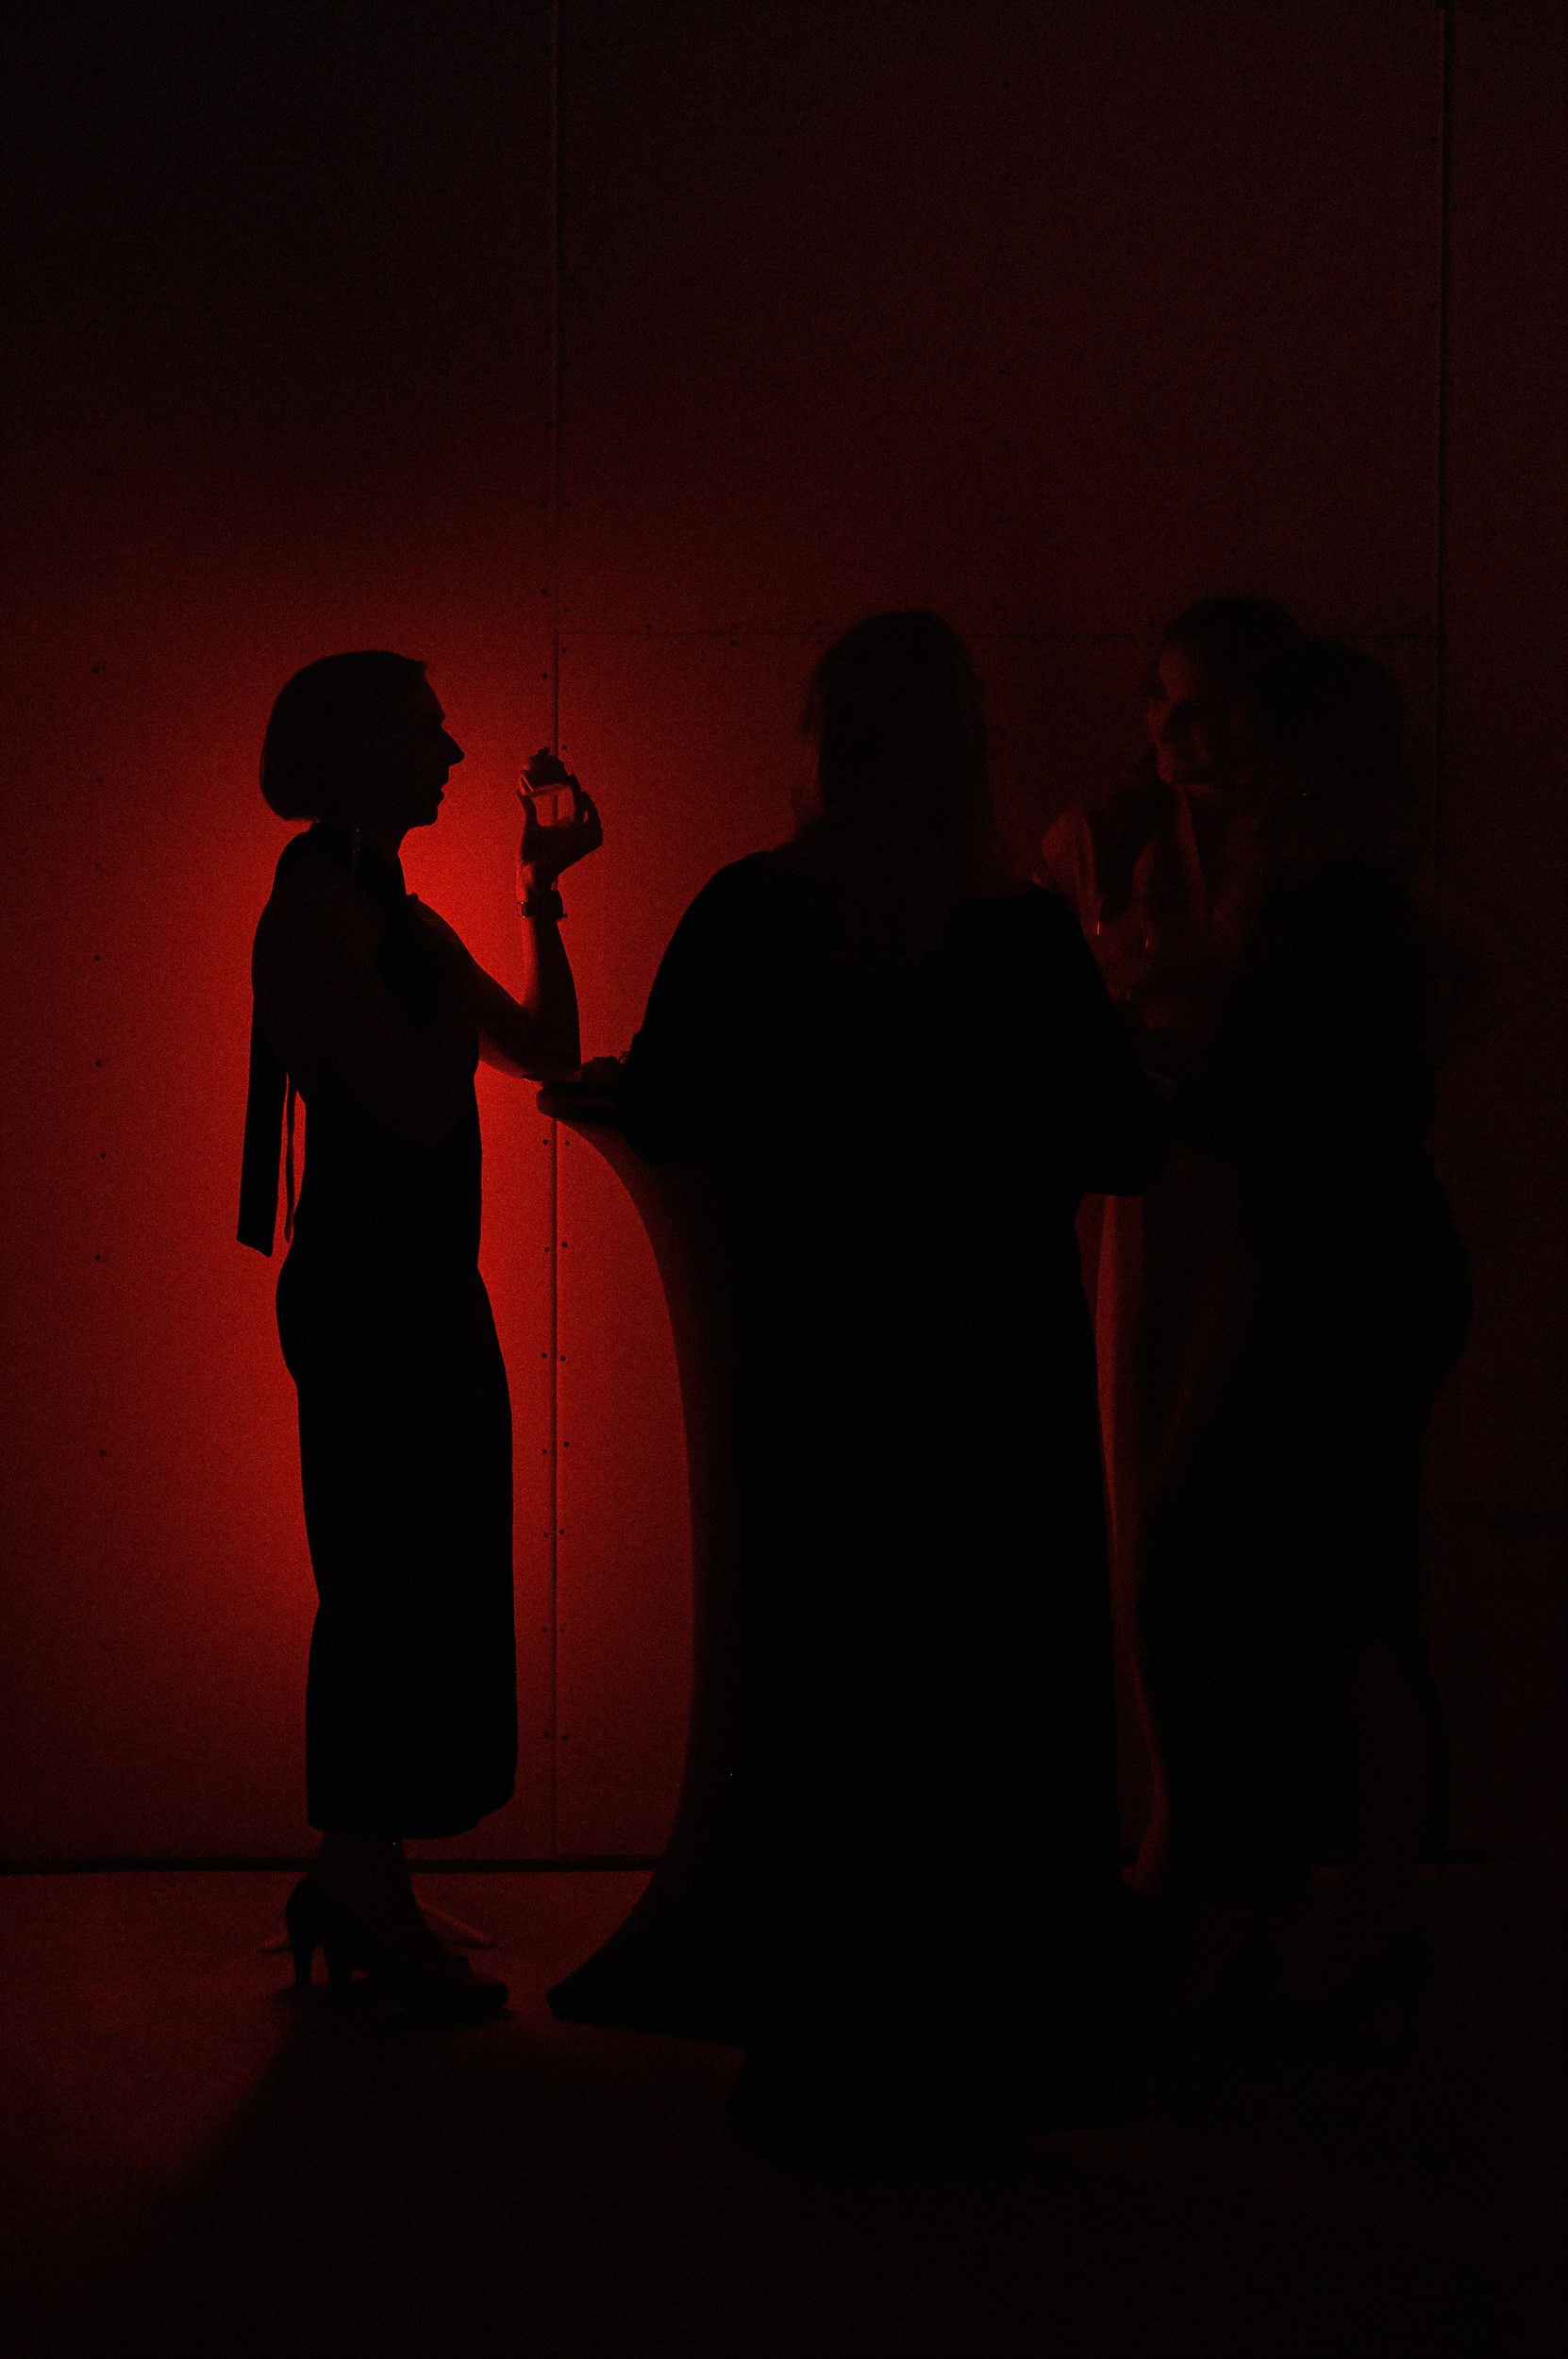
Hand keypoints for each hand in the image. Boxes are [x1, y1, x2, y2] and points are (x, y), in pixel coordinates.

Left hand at [518, 749, 602, 891]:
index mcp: (563, 827)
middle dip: (580, 793)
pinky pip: (597, 839)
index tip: (570, 777)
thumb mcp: (529, 825)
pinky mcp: (579, 850)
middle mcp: (572, 833)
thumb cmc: (529, 854)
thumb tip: (519, 793)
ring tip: (582, 795)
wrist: (529, 873)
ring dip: (593, 810)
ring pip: (595, 824)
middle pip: (583, 809)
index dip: (575, 791)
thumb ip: (528, 809)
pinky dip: (597, 828)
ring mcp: (577, 841)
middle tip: (573, 777)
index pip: (575, 806)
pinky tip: (589, 815)